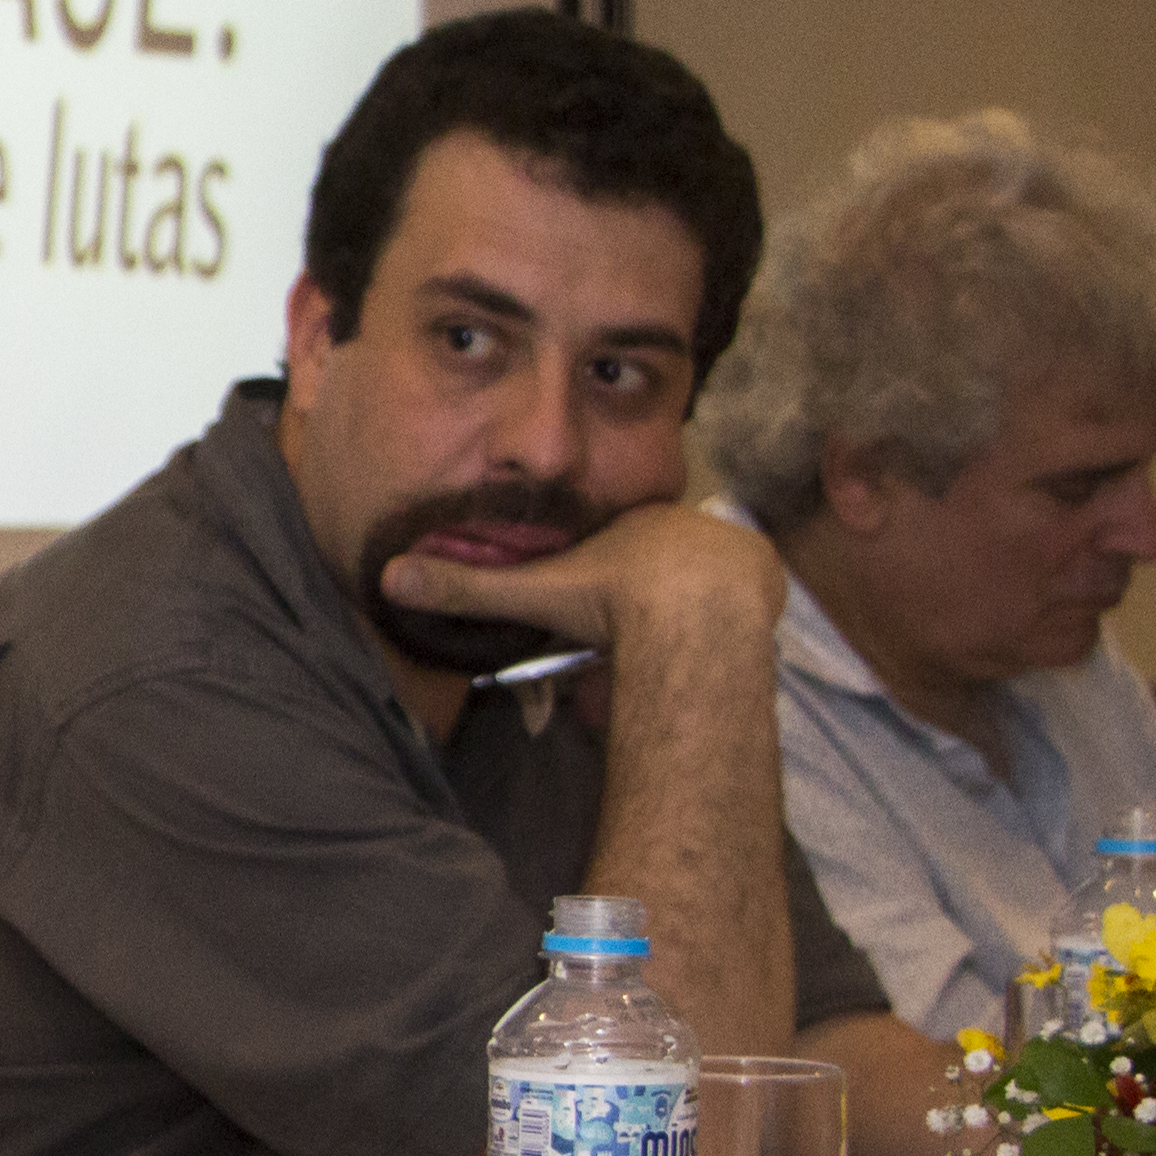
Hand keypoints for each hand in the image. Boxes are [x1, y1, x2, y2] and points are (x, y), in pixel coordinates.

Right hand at [379, 496, 780, 662]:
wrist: (696, 611)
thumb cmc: (613, 598)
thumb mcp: (532, 593)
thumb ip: (468, 589)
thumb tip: (390, 578)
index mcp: (633, 520)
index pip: (618, 539)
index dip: (607, 569)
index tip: (599, 599)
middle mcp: (685, 521)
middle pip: (663, 554)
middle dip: (650, 586)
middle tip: (634, 624)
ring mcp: (730, 545)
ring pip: (706, 572)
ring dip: (692, 598)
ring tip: (674, 633)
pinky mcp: (765, 574)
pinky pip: (745, 590)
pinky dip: (730, 611)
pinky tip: (713, 635)